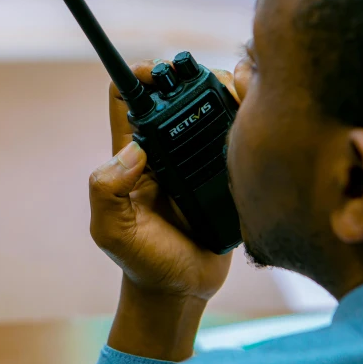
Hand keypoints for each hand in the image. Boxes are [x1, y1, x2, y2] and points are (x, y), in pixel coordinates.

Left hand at [88, 59, 239, 360]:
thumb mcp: (113, 230)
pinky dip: (245, 115)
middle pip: (174, 92)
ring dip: (222, 90)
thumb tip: (133, 151)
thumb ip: (108, 191)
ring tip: (236, 94)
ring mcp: (198, 158)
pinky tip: (255, 115)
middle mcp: (166, 150)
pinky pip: (236, 132)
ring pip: (209, 105)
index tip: (159, 74)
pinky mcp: (227, 170)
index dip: (138, 77)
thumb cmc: (143, 261)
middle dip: (188, 76)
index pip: (127, 98)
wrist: (183, 289)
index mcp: (135, 155)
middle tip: (207, 82)